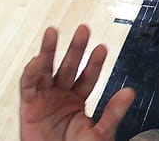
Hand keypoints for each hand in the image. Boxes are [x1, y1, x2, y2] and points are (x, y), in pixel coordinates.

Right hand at [20, 25, 135, 140]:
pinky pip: (28, 86)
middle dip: (76, 48)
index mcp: (78, 101)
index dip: (95, 63)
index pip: (89, 77)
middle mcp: (62, 96)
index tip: (102, 48)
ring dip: (49, 51)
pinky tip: (37, 59)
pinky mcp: (29, 106)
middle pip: (69, 67)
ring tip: (53, 32)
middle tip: (84, 29)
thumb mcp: (99, 133)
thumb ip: (113, 113)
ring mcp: (45, 99)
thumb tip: (130, 92)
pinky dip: (31, 72)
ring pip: (46, 70)